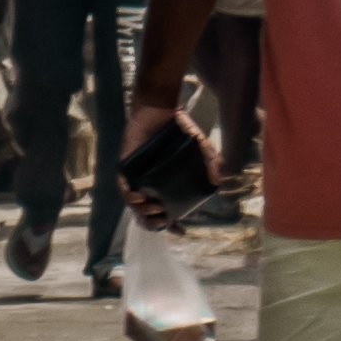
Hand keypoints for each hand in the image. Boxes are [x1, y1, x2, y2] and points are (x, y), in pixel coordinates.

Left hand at [121, 88, 219, 213]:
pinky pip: (123, 188)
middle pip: (147, 214)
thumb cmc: (178, 128)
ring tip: (155, 210)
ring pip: (134, 205)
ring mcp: (136, 177)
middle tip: (164, 221)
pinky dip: (129, 197)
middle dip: (154, 223)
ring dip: (141, 213)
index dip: (173, 225)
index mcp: (165, 184)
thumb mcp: (200, 147)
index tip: (181, 232)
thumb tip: (217, 182)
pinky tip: (139, 198)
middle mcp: (149, 184)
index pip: (167, 211)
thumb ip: (210, 163)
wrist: (160, 108)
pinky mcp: (124, 168)